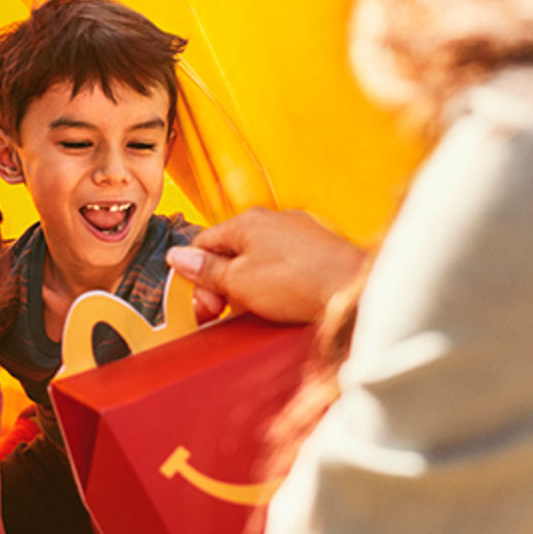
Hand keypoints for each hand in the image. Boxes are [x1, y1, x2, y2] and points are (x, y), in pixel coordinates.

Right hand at [167, 207, 365, 323]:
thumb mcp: (238, 281)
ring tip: (258, 310)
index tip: (202, 304)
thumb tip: (177, 257)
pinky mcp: (318, 250)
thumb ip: (206, 270)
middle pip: (230, 253)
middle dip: (223, 285)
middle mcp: (272, 220)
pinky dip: (277, 285)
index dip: (195, 277)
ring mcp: (298, 232)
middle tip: (225, 313)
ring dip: (249, 288)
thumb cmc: (299, 282)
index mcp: (246, 222)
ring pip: (258, 260)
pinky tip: (284, 304)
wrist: (355, 289)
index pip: (203, 243)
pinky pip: (284, 266)